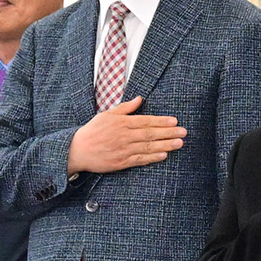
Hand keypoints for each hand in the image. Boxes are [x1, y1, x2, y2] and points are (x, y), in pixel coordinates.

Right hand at [68, 97, 184, 174]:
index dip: (161, 121)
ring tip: (179, 143)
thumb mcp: (106, 115)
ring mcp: (123, 150)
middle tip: (183, 132)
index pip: (145, 121)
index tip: (174, 121)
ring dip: (165, 145)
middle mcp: (123, 136)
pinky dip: (152, 157)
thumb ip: (125, 108)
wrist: (76, 150)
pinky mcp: (121, 162)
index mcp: (120, 123)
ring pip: (147, 147)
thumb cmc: (92, 131)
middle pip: (150, 134)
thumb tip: (140, 98)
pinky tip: (164, 155)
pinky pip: (140, 159)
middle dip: (168, 133)